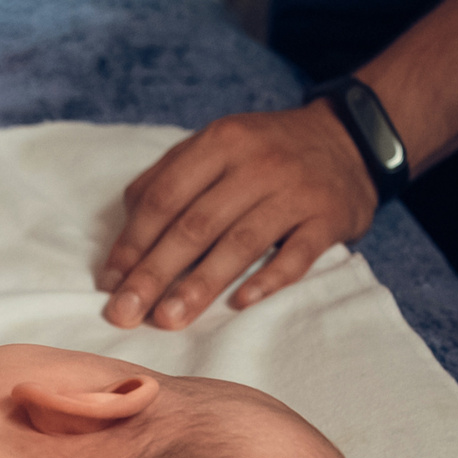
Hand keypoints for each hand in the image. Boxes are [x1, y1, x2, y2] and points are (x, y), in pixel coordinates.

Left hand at [97, 102, 378, 328]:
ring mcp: (296, 190)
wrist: (347, 139)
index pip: (164, 197)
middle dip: (154, 273)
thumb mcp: (216, 146)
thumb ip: (169, 179)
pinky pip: (297, 254)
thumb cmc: (264, 152)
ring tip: (168, 318)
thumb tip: (126, 237)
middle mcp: (256, 163)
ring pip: (241, 242)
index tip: (110, 282)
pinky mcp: (329, 217)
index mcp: (220, 143)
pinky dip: (268, 279)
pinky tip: (241, 304)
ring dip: (201, 284)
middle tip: (126, 313)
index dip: (133, 242)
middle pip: (195, 224)